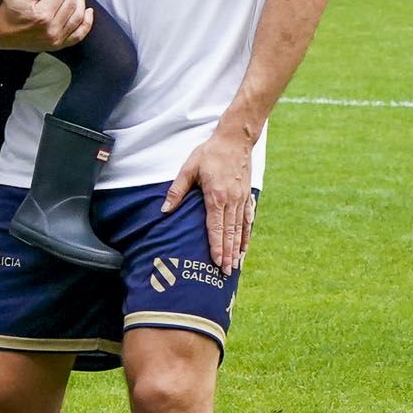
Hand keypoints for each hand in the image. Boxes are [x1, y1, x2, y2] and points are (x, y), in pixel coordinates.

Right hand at [0, 0, 91, 51]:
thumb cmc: (8, 9)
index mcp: (42, 15)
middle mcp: (51, 29)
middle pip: (72, 3)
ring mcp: (56, 40)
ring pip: (78, 16)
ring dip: (80, 1)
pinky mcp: (58, 45)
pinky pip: (79, 34)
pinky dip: (87, 22)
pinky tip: (88, 11)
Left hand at [164, 129, 256, 273]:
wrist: (234, 140)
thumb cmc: (209, 154)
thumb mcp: (188, 169)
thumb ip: (176, 191)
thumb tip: (164, 210)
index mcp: (216, 196)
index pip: (215, 227)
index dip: (215, 245)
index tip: (216, 261)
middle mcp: (231, 201)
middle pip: (229, 232)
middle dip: (227, 253)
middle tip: (225, 272)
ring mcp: (241, 199)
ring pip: (240, 229)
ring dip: (237, 248)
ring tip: (235, 265)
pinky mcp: (247, 196)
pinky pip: (248, 220)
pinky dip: (246, 235)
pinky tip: (245, 247)